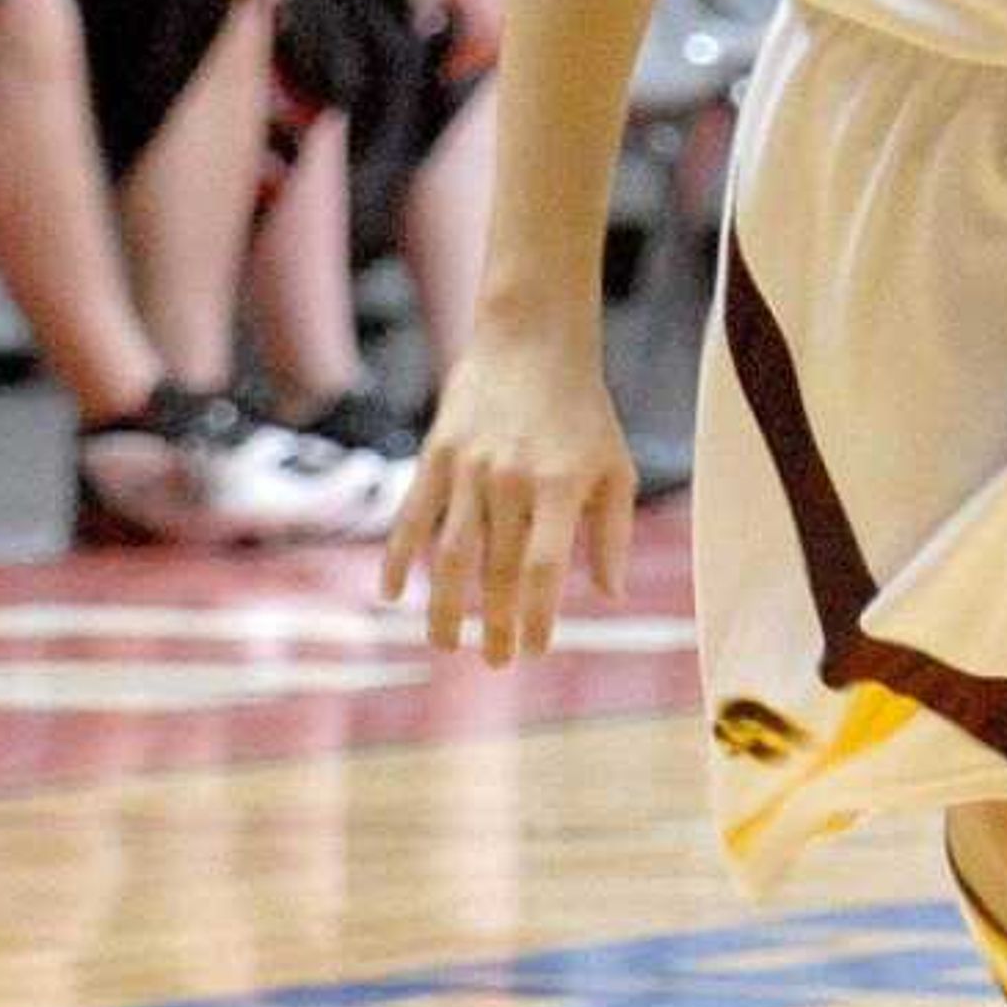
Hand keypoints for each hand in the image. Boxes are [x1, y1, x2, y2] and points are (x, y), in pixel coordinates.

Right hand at [381, 336, 634, 666]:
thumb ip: (612, 533)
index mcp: (559, 486)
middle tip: (496, 664)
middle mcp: (510, 480)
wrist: (532, 342)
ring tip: (447, 645)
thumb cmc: (583, 414)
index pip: (544, 566)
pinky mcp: (435, 456)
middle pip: (496, 568)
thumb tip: (608, 595)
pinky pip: (411, 515)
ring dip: (445, 604)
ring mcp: (467, 468)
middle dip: (495, 623)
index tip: (536, 651)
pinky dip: (398, 556)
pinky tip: (390, 595)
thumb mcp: (616, 468)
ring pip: (450, 552)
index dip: (538, 615)